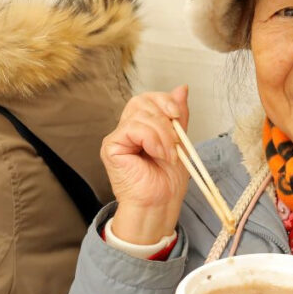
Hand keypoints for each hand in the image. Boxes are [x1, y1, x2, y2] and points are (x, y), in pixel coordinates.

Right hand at [101, 85, 189, 243]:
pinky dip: (152, 139)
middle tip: (175, 142)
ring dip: (162, 134)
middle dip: (166, 119)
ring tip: (168, 154)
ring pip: (140, 115)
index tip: (178, 115)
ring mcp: (117, 137)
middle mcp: (127, 129)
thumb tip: (181, 89)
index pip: (148, 99)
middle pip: (142, 101)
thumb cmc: (166, 182)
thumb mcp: (179, 141)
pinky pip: (132, 128)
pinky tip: (157, 154)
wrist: (159, 204)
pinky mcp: (111, 146)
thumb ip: (178, 115)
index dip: (164, 101)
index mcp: (141, 127)